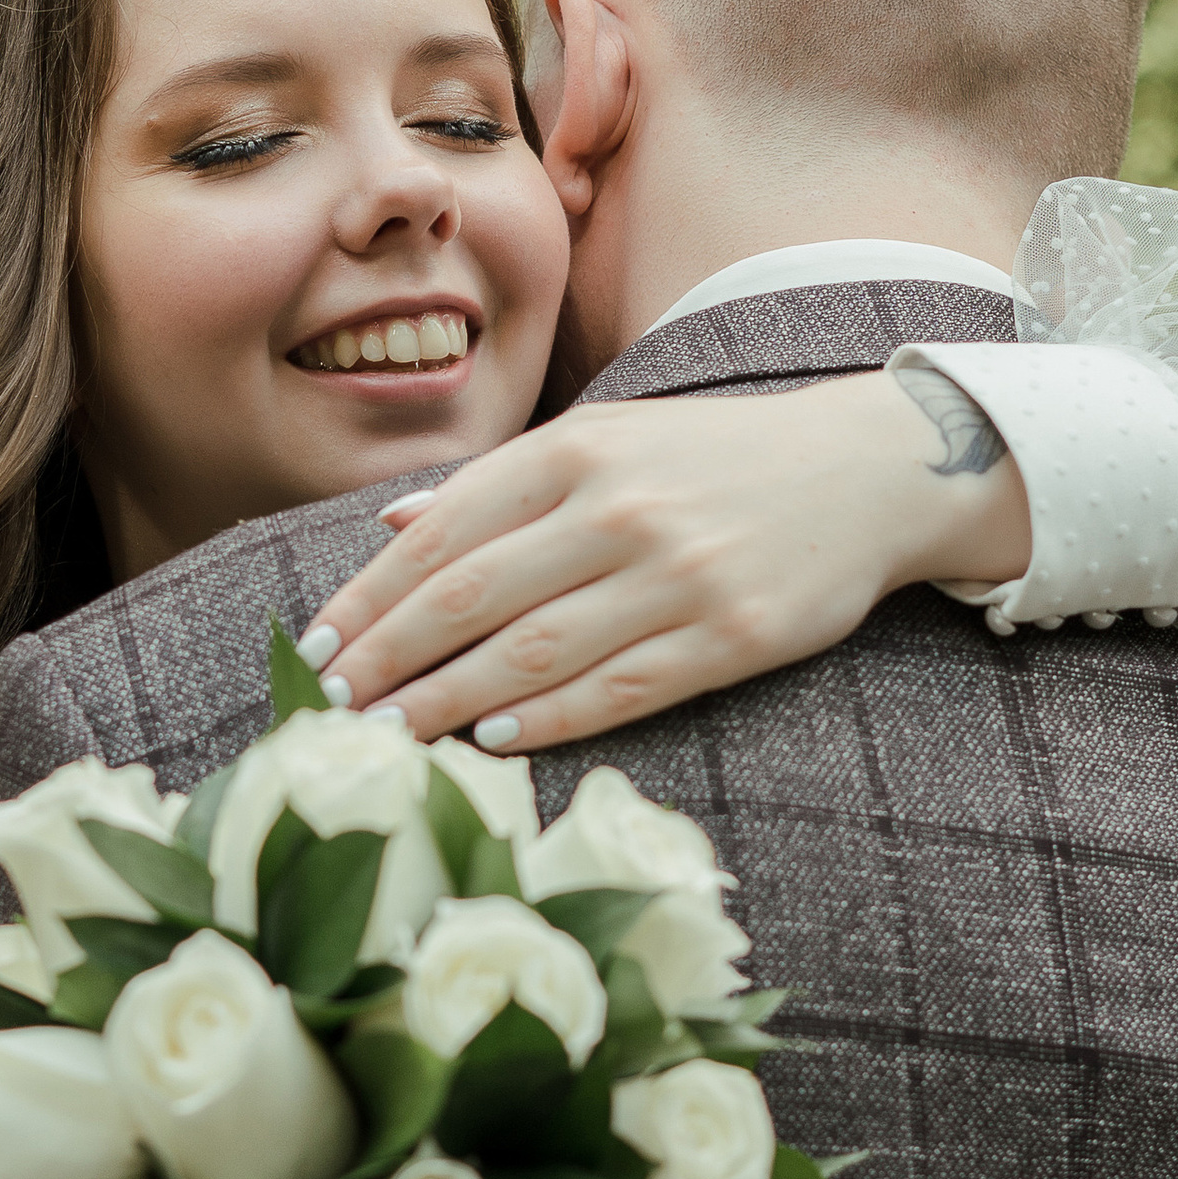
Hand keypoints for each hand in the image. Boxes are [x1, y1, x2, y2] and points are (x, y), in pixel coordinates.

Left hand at [302, 373, 1031, 749]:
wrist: (863, 470)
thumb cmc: (714, 459)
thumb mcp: (607, 438)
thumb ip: (500, 482)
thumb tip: (392, 523)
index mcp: (573, 450)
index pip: (442, 533)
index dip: (369, 598)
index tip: (314, 648)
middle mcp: (618, 507)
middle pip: (471, 598)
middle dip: (388, 658)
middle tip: (332, 707)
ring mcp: (677, 574)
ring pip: (534, 652)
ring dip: (448, 702)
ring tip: (391, 736)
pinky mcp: (731, 635)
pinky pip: (620, 688)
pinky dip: (549, 719)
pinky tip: (493, 740)